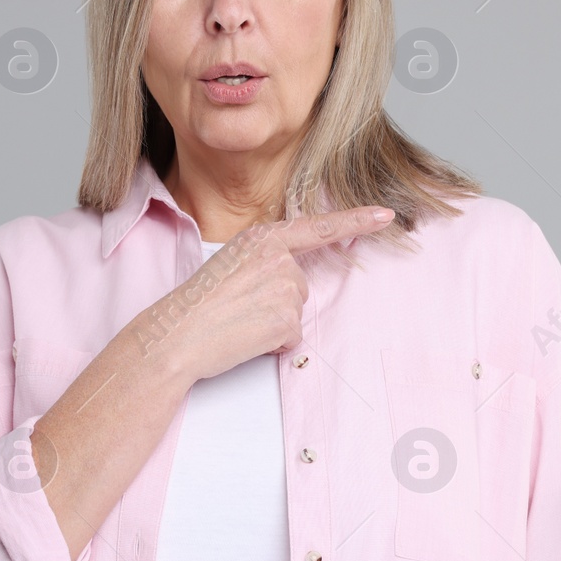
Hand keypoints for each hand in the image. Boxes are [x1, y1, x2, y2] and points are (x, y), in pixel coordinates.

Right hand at [142, 206, 395, 382]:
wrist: (175, 336)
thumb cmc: (196, 304)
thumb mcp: (229, 264)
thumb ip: (264, 261)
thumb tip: (291, 281)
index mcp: (262, 237)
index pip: (318, 227)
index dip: (357, 221)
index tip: (385, 215)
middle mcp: (278, 257)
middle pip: (300, 285)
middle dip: (276, 303)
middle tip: (238, 309)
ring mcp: (284, 288)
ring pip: (295, 312)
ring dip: (272, 324)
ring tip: (238, 323)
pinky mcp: (286, 320)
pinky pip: (291, 337)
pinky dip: (272, 344)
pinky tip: (245, 338)